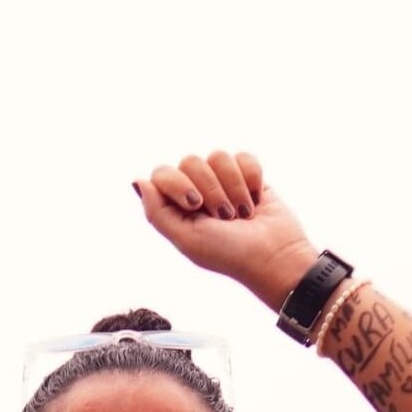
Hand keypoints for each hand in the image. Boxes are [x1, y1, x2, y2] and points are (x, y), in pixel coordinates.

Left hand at [134, 149, 317, 312]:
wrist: (274, 255)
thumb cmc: (229, 254)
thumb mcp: (187, 239)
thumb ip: (157, 213)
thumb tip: (137, 181)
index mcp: (177, 208)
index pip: (162, 173)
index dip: (178, 183)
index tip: (195, 204)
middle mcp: (197, 191)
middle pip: (191, 161)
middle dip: (211, 189)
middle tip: (224, 217)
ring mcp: (223, 182)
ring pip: (218, 156)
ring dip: (233, 187)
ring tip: (242, 213)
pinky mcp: (248, 175)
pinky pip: (243, 157)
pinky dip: (252, 179)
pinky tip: (256, 200)